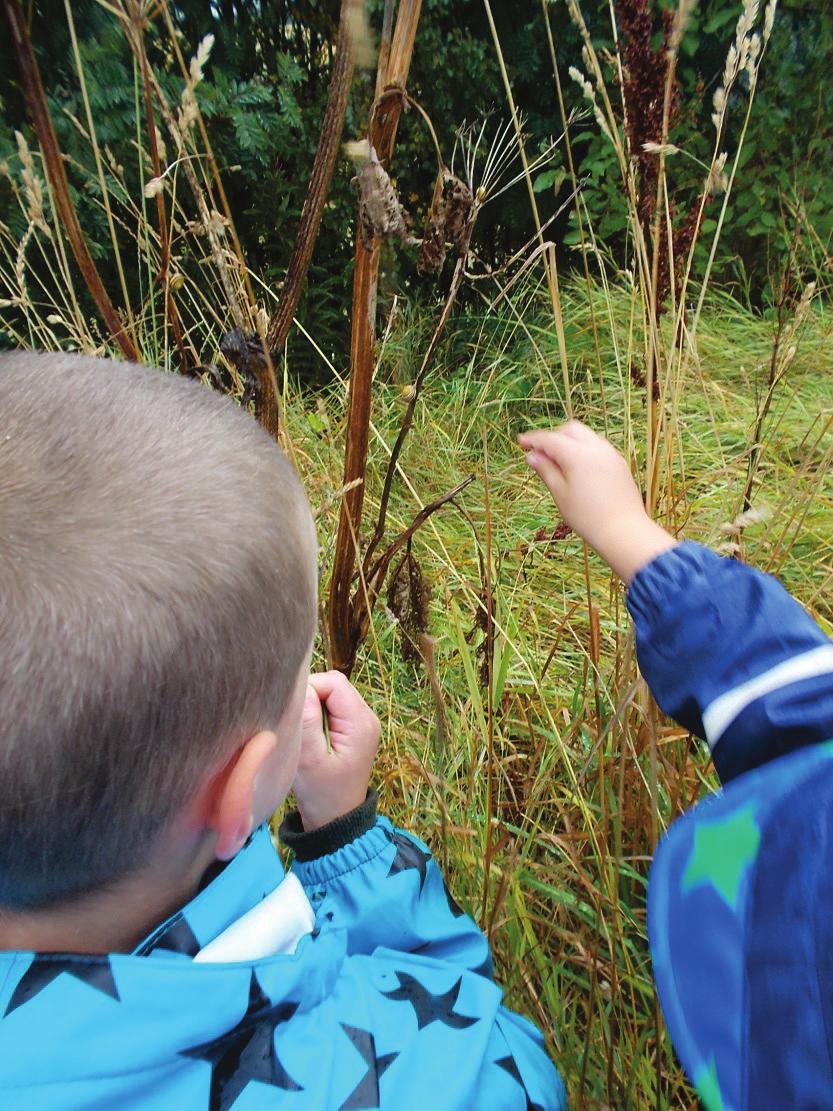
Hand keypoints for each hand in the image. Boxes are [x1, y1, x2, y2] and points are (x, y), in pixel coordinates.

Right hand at [292, 671, 380, 831]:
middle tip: (297, 725)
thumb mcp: (309, 758)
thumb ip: (307, 719)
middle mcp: (367, 718)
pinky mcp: (354, 730)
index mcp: (360, 722)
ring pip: (332, 696)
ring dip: (313, 708)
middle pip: (334, 685)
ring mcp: (362, 724)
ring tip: (304, 733)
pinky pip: (333, 708)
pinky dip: (318, 716)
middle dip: (311, 698)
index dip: (309, 689)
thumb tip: (302, 687)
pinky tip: (311, 737)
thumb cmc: (322, 795)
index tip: (294, 714)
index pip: (333, 682)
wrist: (336, 821)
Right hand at [519, 421, 676, 582]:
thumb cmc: (587, 517)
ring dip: (570, 442)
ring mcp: (610, 454)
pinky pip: (598, 448)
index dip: (534, 440)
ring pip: (586, 437)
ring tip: (559, 462)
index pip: (550, 439)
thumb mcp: (560, 494)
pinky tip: (578, 468)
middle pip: (570, 430)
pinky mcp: (619, 463)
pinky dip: (584, 450)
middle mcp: (596, 448)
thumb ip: (546, 470)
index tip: (521, 442)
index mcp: (577, 454)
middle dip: (554, 436)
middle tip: (541, 453)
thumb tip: (532, 456)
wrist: (624, 531)